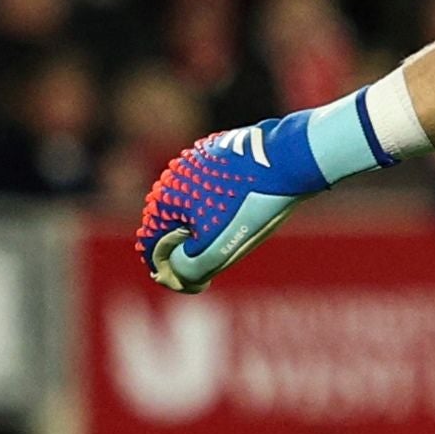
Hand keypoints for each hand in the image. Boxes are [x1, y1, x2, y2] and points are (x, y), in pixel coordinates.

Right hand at [135, 124, 313, 291]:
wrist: (284, 161)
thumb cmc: (249, 207)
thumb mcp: (217, 250)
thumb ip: (190, 269)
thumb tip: (177, 275)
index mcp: (164, 201)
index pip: (150, 244)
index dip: (168, 270)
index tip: (194, 281)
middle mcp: (171, 177)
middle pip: (170, 224)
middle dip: (186, 247)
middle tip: (215, 260)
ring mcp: (194, 161)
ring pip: (191, 204)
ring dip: (204, 224)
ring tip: (233, 233)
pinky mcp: (217, 151)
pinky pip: (210, 186)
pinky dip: (220, 203)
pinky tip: (244, 207)